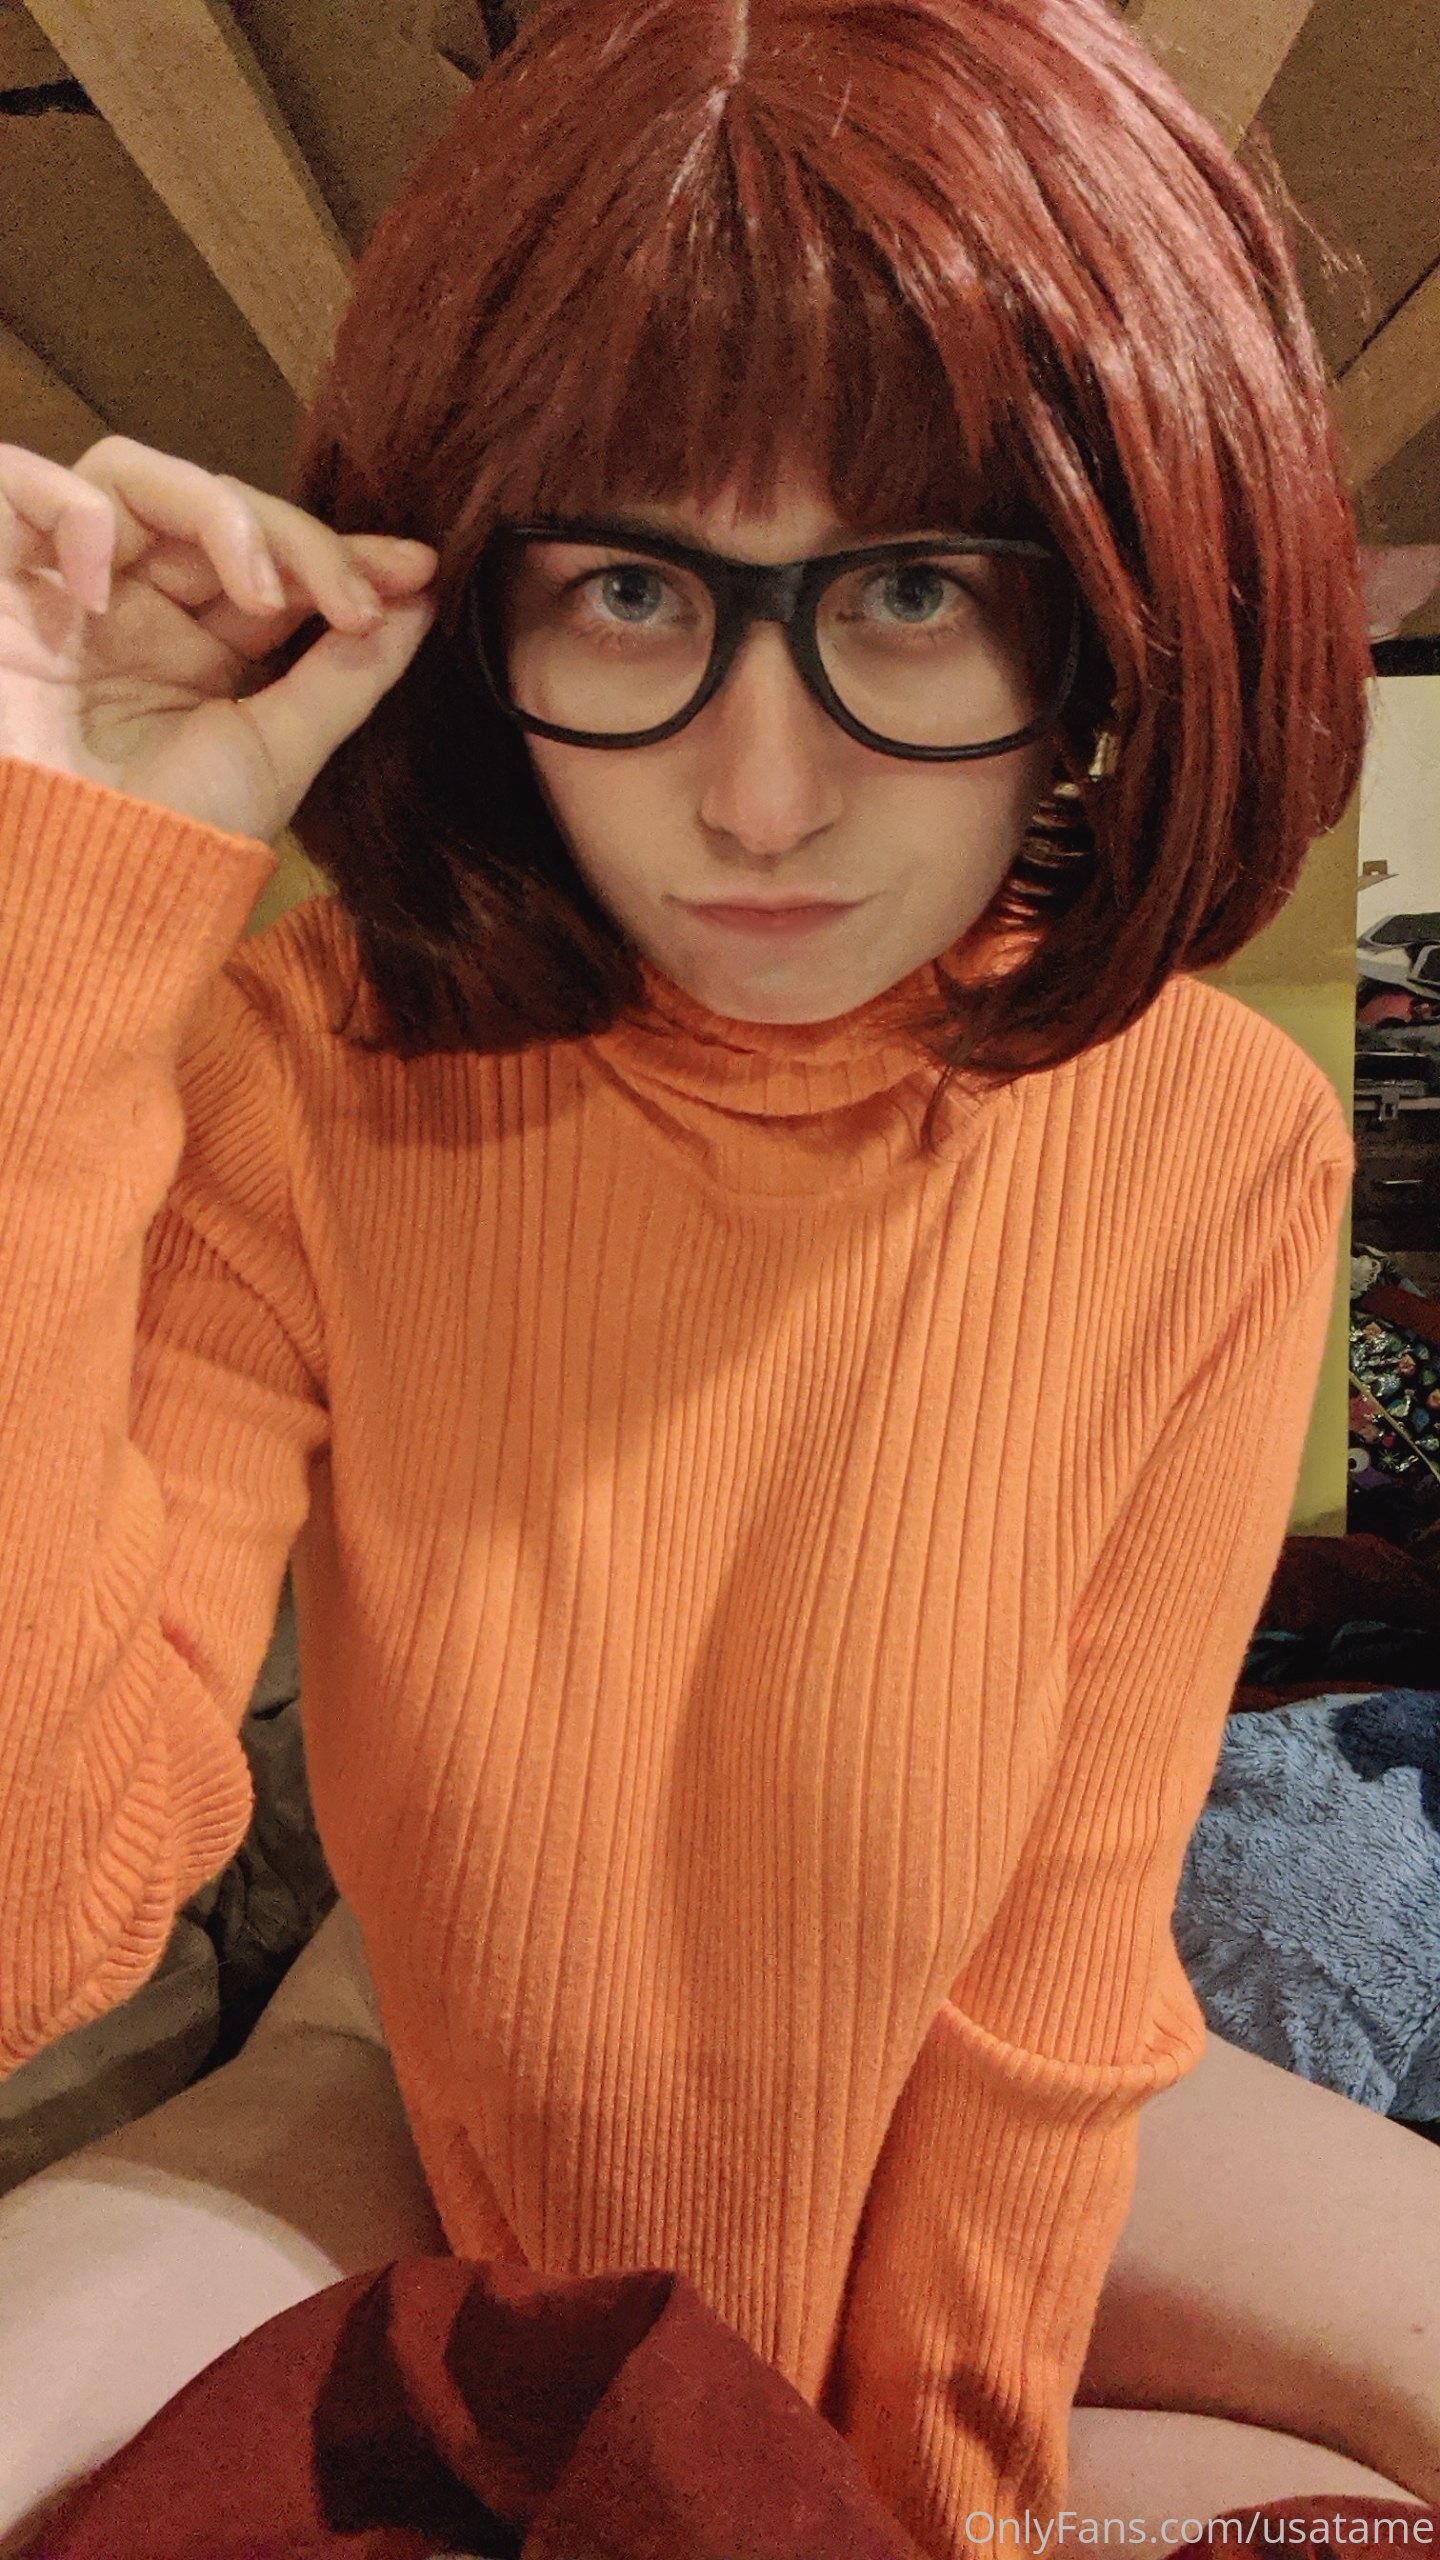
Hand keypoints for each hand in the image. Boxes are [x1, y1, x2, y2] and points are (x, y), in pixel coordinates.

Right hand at [0, 435, 438, 841]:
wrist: (75, 901)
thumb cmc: (167, 842)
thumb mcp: (275, 754)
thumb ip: (345, 676)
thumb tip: (421, 598)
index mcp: (191, 648)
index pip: (268, 561)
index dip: (340, 553)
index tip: (417, 573)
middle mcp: (128, 608)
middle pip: (214, 507)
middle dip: (297, 540)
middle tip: (352, 601)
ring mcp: (61, 591)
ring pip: (131, 477)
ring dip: (214, 511)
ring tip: (258, 590)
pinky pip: (16, 485)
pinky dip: (74, 509)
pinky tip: (112, 581)